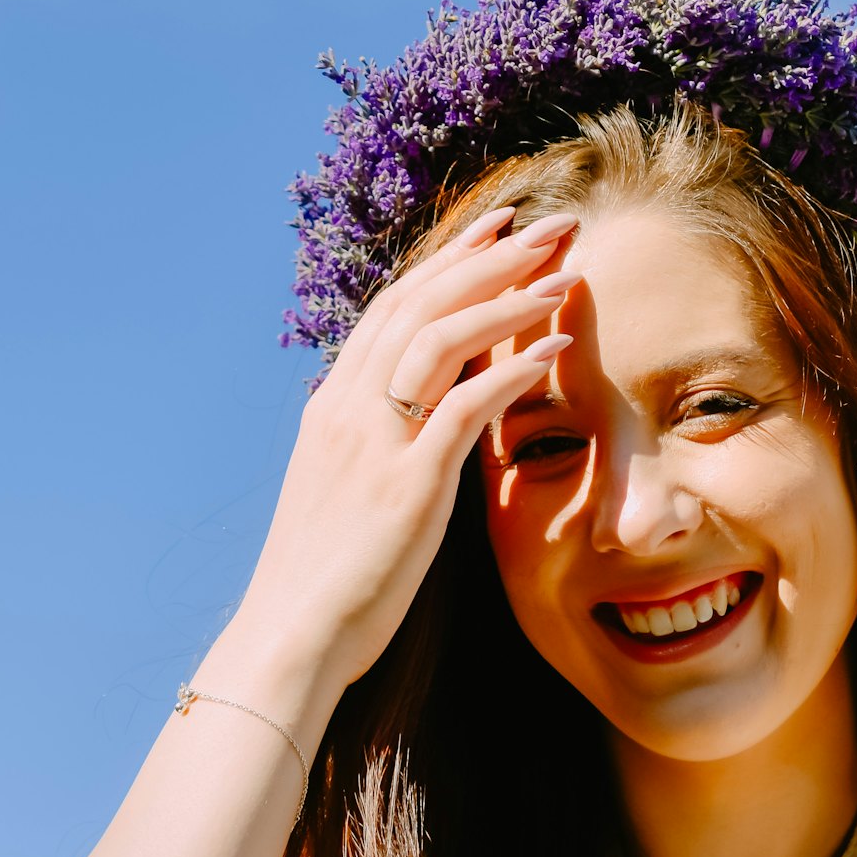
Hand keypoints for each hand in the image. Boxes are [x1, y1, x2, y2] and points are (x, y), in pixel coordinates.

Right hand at [227, 206, 579, 692]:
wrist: (293, 635)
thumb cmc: (325, 576)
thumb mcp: (345, 490)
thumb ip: (378, 444)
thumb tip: (422, 419)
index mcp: (334, 406)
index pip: (395, 307)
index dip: (449, 261)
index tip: (498, 229)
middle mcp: (348, 408)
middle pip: (423, 303)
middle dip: (490, 255)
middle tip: (550, 222)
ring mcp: (375, 441)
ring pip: (442, 337)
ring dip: (508, 296)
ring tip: (564, 271)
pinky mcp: (407, 484)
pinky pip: (465, 405)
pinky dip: (512, 366)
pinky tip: (554, 343)